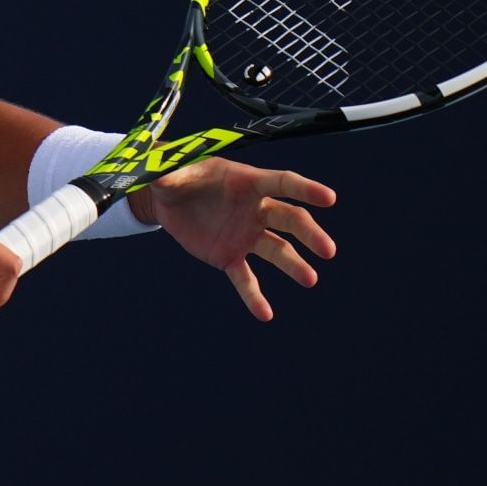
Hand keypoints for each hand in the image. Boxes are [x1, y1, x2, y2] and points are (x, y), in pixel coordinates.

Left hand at [133, 159, 335, 320]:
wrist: (166, 200)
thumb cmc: (177, 176)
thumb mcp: (171, 170)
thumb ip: (169, 172)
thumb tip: (157, 175)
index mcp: (246, 182)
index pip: (282, 183)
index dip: (305, 189)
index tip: (329, 197)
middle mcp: (254, 209)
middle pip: (289, 220)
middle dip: (310, 234)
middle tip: (328, 251)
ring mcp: (245, 235)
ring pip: (276, 251)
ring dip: (294, 265)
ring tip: (310, 280)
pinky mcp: (230, 257)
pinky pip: (245, 279)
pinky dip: (253, 297)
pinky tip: (265, 315)